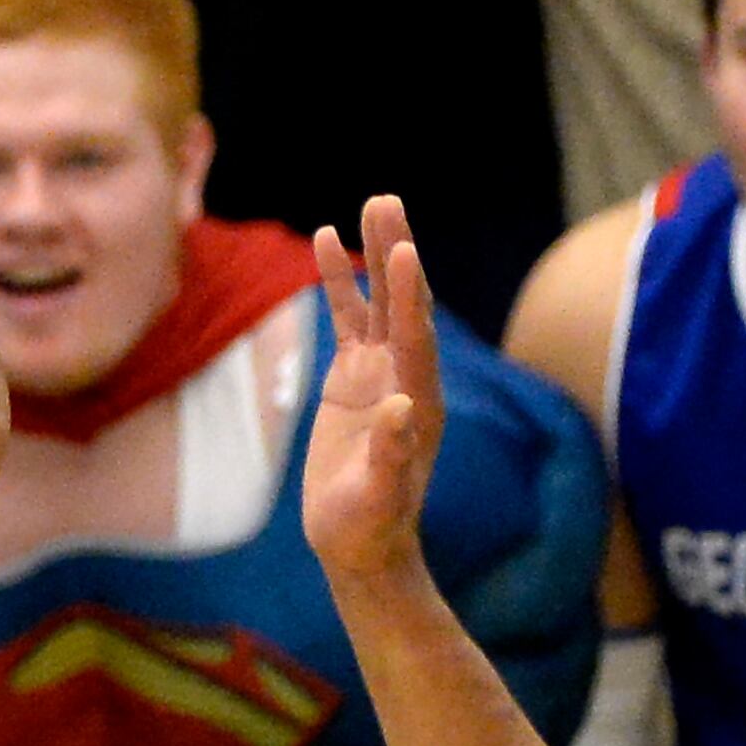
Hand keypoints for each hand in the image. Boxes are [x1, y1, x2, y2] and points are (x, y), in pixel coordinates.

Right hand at [302, 195, 447, 583]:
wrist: (360, 543)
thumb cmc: (371, 527)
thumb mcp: (380, 498)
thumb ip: (393, 456)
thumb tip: (401, 409)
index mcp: (420, 401)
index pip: (415, 335)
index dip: (409, 293)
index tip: (403, 249)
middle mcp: (407, 376)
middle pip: (404, 302)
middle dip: (397, 251)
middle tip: (387, 202)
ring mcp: (381, 371)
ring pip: (379, 301)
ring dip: (375, 254)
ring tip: (370, 204)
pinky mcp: (354, 375)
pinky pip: (348, 317)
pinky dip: (337, 281)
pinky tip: (325, 240)